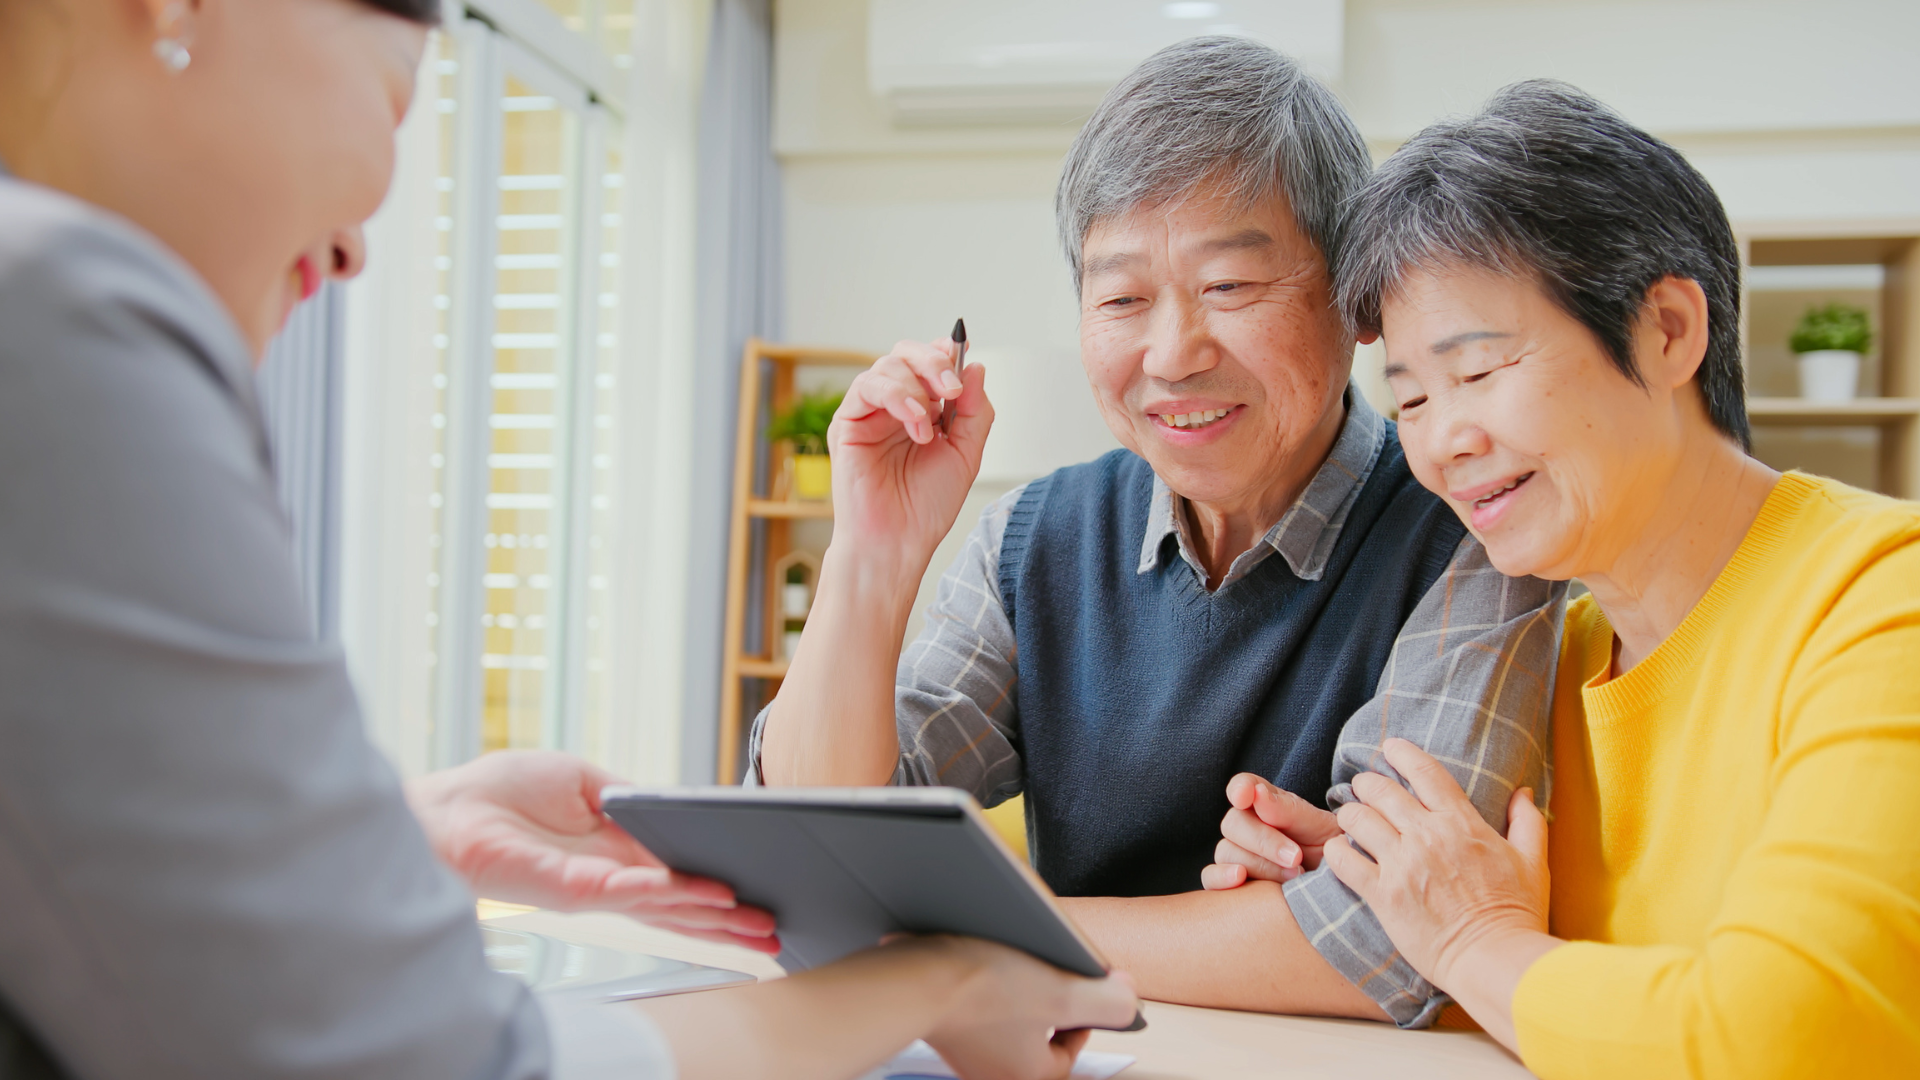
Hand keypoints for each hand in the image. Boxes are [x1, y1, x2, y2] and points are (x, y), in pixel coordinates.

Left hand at [406, 750, 779, 952]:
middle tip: (774, 927)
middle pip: (679, 903)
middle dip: (729, 917)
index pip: (674, 878)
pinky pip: (632, 892)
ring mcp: (592, 888)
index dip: (714, 890)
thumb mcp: (582, 780)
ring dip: (713, 913)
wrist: (446, 810)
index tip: (753, 897)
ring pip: (666, 905)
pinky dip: (670, 892)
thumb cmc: (498, 792)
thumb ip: (627, 796)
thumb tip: (665, 804)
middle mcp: (607, 878)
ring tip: (756, 922)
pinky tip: (705, 895)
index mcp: (612, 853)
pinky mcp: (572, 890)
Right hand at [828, 338, 992, 573]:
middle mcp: (893, 407)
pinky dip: (896, 396)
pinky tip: (914, 424)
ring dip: (916, 388)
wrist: (898, 542)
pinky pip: (866, 387)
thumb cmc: (925, 507)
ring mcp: (869, 413)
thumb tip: (974, 367)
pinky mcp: (847, 423)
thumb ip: (974, 411)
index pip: (929, 363)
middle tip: (951, 388)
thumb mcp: (965, 454)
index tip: (962, 350)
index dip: (945, 352)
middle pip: (906, 354)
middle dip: (933, 362)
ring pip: (887, 366)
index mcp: (921, 410)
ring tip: (928, 427)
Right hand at [913, 937, 1138, 1079]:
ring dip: (1016, 991)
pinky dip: (983, 989)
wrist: (910, 976)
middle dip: (1047, 1002)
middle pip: (1036, 1037)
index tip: (1083, 989)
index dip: (1083, 1017)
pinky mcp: (939, 1027)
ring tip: (1015, 961)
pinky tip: (980, 962)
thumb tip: (1129, 1001)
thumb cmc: (980, 990)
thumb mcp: (1063, 993)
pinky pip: (975, 1010)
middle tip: (1047, 973)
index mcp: (1026, 1075)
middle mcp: (991, 1071)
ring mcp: (962, 1051)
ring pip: (1005, 1022)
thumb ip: (1108, 1002)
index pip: (1068, 1054)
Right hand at [1200, 773, 1341, 888]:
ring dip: (1259, 865)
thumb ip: (1289, 810)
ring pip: (1226, 852)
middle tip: (1296, 857)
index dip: (1240, 788)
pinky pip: (1210, 877)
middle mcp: (1246, 826)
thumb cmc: (1330, 852)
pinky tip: (1241, 879)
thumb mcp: (1320, 828)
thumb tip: (1257, 795)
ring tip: (1294, 878)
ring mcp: (1235, 855)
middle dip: (1264, 841)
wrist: (1338, 889)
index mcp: (1267, 804)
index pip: (1243, 786)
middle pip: (1233, 823)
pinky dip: (1221, 878)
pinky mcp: (1230, 883)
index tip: (1246, 797)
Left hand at [1322, 739, 1549, 990]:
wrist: (1495, 960)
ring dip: (1349, 814)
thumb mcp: (1533, 862)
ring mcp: (1402, 865)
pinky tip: (1340, 851)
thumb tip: (1522, 792)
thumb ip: (1527, 822)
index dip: (1402, 753)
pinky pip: (1344, 860)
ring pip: (1357, 819)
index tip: (1390, 748)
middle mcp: (1427, 836)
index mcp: (1462, 824)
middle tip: (1362, 788)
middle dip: (1367, 784)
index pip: (1425, 772)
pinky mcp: (1383, 895)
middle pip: (1382, 790)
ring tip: (1349, 818)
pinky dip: (1337, 851)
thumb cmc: (1516, 914)